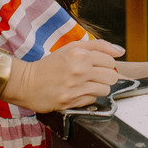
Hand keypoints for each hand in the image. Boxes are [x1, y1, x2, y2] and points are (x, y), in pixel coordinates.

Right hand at [8, 39, 122, 111]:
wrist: (26, 82)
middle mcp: (79, 69)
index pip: (111, 61)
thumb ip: (98, 46)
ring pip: (105, 90)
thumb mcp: (72, 48)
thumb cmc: (50, 64)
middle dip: (105, 77)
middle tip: (93, 76)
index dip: (106, 64)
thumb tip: (121, 51)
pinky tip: (76, 92)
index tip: (97, 66)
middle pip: (112, 77)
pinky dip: (87, 97)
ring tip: (85, 85)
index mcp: (79, 54)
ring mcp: (75, 87)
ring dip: (98, 88)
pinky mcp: (71, 101)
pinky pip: (92, 100)